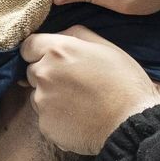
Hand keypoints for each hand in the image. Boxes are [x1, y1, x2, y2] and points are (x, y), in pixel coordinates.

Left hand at [20, 27, 159, 154]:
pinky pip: (45, 117)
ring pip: (38, 95)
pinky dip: (57, 117)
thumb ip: (77, 35)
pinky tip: (78, 118)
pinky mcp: (45, 125)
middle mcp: (44, 74)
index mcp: (58, 51)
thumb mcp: (107, 47)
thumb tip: (59, 36)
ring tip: (79, 103)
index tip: (52, 59)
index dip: (38, 52)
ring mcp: (42, 101)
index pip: (28, 46)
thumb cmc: (124, 82)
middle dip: (47, 74)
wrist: (131, 122)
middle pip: (31, 71)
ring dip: (51, 97)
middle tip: (73, 83)